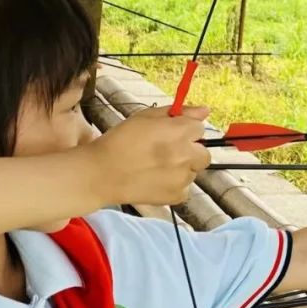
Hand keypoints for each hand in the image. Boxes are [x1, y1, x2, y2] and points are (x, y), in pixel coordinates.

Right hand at [92, 105, 209, 205]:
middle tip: (168, 152)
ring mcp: (182, 178)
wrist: (101, 173)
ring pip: (193, 172)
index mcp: (179, 132)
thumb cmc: (120, 140)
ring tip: (155, 168)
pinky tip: (154, 180)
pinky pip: (184, 188)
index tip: (171, 134)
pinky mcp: (176, 196)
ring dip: (182, 169)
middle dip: (191, 152)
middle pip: (204, 154)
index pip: (200, 128)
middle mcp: (185, 155)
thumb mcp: (145, 117)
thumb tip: (205, 111)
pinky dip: (174, 185)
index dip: (185, 130)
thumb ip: (178, 112)